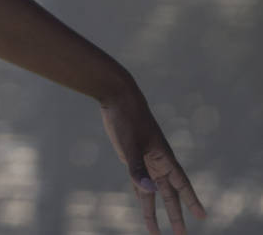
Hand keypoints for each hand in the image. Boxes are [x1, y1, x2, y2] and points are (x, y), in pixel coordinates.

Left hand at [100, 88, 206, 233]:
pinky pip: (140, 181)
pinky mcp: (132, 157)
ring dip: (154, 210)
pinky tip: (145, 205)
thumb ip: (137, 168)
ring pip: (153, 192)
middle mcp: (157, 161)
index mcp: (164, 157)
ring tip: (156, 232)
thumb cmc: (127, 119)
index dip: (191, 201)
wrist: (118, 98)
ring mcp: (145, 160)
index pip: (181, 185)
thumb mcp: (130, 144)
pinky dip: (142, 195)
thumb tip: (148, 191)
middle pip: (169, 194)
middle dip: (175, 215)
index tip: (201, 216)